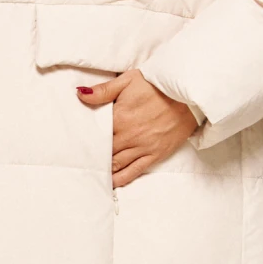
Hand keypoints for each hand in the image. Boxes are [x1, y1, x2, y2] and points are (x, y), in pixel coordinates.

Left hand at [76, 68, 198, 185]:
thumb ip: (103, 90)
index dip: (85, 139)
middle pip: (104, 151)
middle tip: (79, 161)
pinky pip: (134, 171)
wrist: (188, 93)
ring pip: (117, 164)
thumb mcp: (128, 80)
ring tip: (91, 173)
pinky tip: (111, 183)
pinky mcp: (155, 155)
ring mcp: (143, 147)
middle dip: (92, 156)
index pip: (96, 133)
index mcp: (120, 118)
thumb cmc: (157, 85)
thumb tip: (80, 94)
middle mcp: (129, 136)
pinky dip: (121, 179)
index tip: (75, 144)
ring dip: (103, 169)